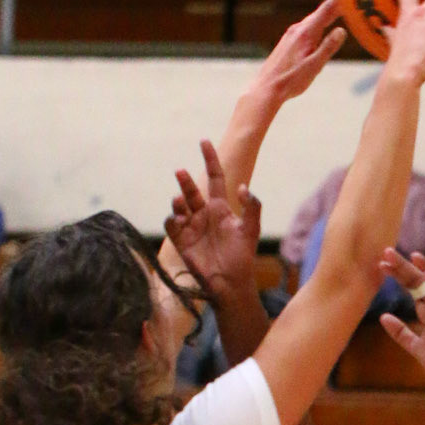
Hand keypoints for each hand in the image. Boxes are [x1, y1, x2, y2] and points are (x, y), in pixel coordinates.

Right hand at [165, 141, 261, 301]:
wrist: (231, 283)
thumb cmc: (242, 256)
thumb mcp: (251, 230)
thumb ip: (253, 207)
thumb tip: (244, 187)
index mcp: (220, 208)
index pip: (214, 178)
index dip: (210, 159)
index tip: (204, 141)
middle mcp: (204, 214)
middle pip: (192, 190)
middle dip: (186, 181)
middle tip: (181, 172)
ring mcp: (191, 227)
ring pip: (180, 206)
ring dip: (178, 201)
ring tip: (179, 201)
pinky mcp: (182, 241)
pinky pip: (171, 225)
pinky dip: (172, 220)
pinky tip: (178, 220)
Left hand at [249, 0, 346, 106]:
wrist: (267, 87)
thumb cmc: (291, 80)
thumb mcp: (313, 66)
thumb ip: (328, 48)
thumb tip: (342, 30)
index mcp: (305, 33)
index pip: (327, 10)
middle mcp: (298, 29)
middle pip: (322, 12)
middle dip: (338, 3)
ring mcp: (293, 34)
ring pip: (315, 20)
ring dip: (330, 13)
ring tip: (342, 6)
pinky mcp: (291, 41)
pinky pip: (309, 27)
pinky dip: (321, 22)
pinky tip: (324, 24)